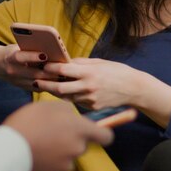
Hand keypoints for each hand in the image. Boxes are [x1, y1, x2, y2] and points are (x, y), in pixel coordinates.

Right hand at [0, 42, 58, 89]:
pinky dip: (49, 84)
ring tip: (64, 74)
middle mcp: (13, 71)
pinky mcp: (23, 88)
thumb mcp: (16, 47)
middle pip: (34, 73)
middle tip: (63, 67)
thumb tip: (49, 47)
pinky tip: (59, 80)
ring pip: (38, 83)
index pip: (20, 57)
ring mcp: (18, 82)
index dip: (32, 56)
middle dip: (49, 71)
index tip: (44, 54)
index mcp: (10, 58)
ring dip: (51, 79)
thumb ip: (29, 48)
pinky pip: (38, 88)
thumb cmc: (11, 52)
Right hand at [4, 101, 113, 170]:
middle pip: (82, 145)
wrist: (9, 150)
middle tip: (51, 132)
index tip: (96, 132)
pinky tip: (35, 154)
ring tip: (39, 143)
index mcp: (80, 130)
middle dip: (71, 140)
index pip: (106, 136)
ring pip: (68, 156)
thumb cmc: (29, 122)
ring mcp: (66, 165)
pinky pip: (56, 167)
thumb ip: (66, 110)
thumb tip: (72, 116)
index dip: (102, 133)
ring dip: (59, 151)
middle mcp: (77, 149)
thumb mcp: (48, 106)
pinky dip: (49, 162)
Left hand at [35, 58, 170, 127]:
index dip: (50, 68)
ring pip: (66, 97)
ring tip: (46, 86)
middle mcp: (88, 87)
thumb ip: (81, 63)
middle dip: (46, 84)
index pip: (63, 70)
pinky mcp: (93, 108)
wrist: (134, 89)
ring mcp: (90, 100)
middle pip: (59, 88)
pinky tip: (66, 92)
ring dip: (56, 92)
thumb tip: (64, 62)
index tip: (42, 66)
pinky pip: (76, 102)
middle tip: (36, 81)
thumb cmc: (117, 71)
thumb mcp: (99, 62)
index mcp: (89, 72)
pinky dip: (70, 97)